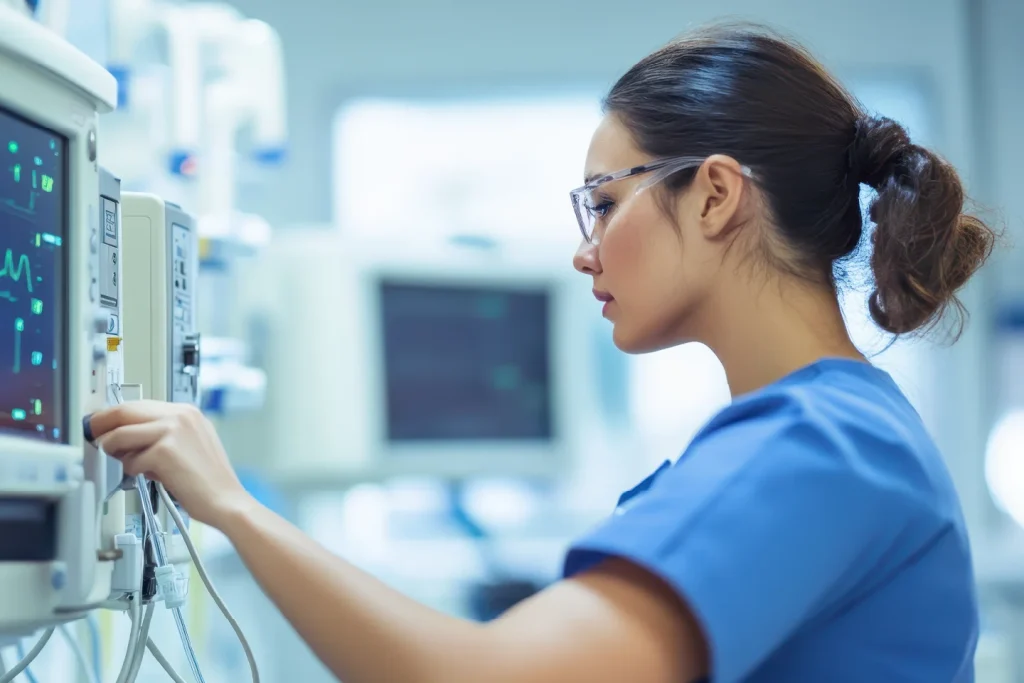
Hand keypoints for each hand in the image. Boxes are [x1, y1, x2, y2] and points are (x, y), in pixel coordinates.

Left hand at [88, 400, 254, 528]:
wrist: (226, 500)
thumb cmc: (208, 480)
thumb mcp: (190, 445)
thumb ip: (163, 434)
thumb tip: (128, 435)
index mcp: (187, 412)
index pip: (139, 405)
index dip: (115, 415)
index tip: (102, 423)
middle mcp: (180, 415)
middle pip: (124, 411)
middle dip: (102, 424)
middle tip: (91, 434)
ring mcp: (172, 431)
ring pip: (121, 434)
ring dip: (114, 450)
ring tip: (125, 462)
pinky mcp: (164, 451)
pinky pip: (130, 460)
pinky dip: (134, 471)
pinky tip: (151, 477)